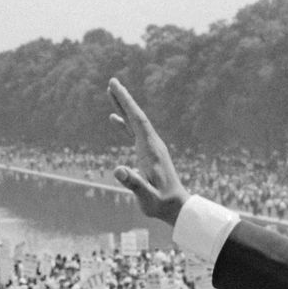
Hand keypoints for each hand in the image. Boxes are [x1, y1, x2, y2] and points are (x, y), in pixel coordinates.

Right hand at [108, 79, 188, 225]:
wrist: (175, 207)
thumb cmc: (161, 203)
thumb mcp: (146, 196)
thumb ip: (134, 183)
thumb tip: (118, 169)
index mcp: (151, 149)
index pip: (137, 120)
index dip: (126, 102)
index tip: (116, 86)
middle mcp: (152, 144)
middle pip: (136, 116)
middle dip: (124, 98)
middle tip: (111, 81)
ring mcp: (150, 148)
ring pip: (135, 122)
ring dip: (123, 106)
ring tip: (111, 92)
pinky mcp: (147, 153)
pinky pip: (134, 133)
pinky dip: (124, 123)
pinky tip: (114, 118)